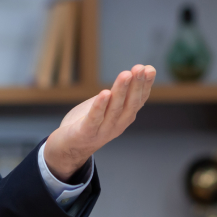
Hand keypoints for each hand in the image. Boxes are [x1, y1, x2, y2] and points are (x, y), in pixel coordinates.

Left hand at [44, 64, 155, 181]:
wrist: (67, 148)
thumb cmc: (88, 123)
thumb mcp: (106, 107)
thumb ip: (118, 94)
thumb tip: (133, 73)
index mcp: (123, 118)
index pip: (138, 101)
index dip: (144, 85)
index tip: (149, 69)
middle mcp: (116, 125)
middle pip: (129, 104)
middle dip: (136, 85)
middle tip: (140, 68)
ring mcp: (102, 130)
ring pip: (114, 109)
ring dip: (121, 91)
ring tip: (126, 74)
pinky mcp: (85, 133)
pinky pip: (94, 119)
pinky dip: (100, 106)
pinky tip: (105, 93)